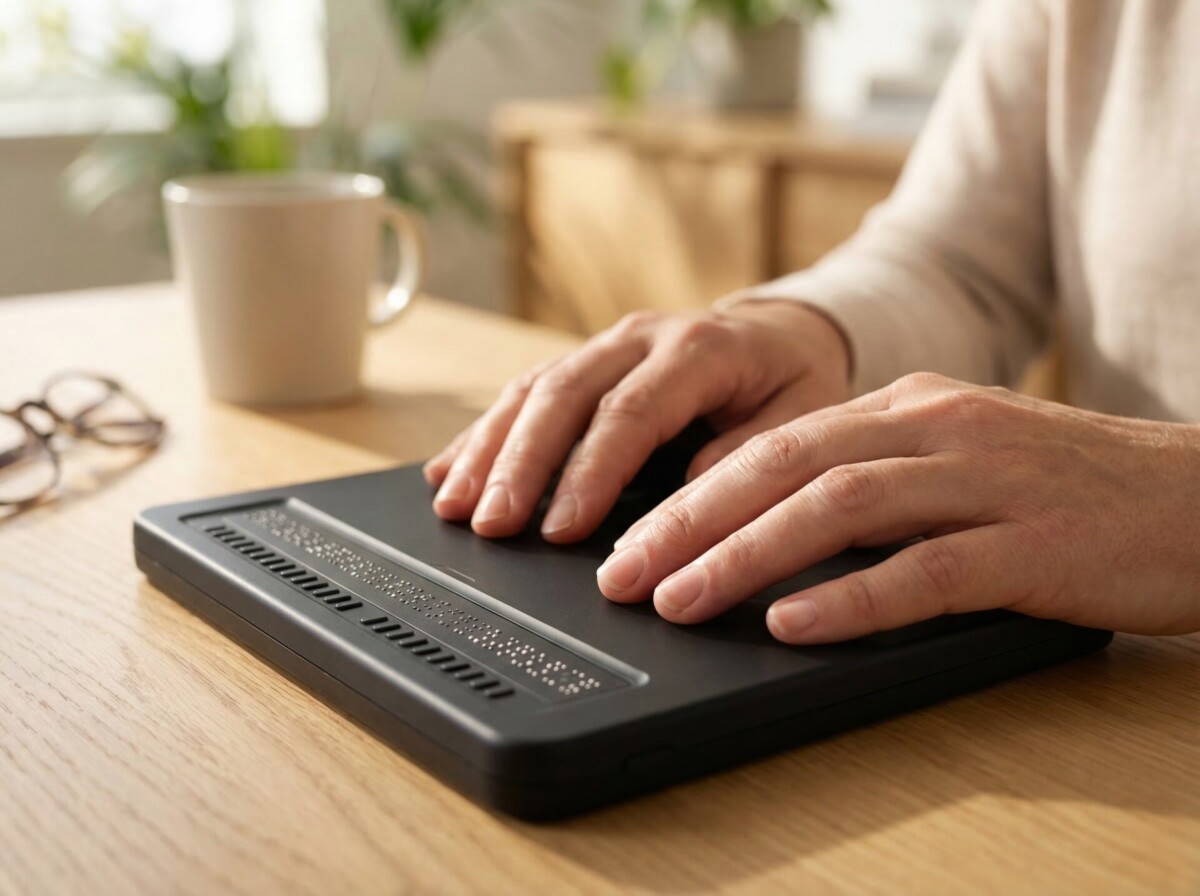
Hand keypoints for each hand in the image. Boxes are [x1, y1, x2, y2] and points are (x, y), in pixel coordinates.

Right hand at [424, 301, 851, 540]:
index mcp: (699, 349)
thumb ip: (747, 453)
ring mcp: (605, 345)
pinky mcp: (583, 362)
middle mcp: (640, 338)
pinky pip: (524, 391)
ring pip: (532, 390)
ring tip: (455, 505)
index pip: (631, 412)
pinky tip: (449, 471)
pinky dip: (484, 435)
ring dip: (488, 449)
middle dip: (519, 463)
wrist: (780, 331)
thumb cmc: (791, 378)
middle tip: (490, 522)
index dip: (590, 472)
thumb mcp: (799, 415)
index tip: (564, 530)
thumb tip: (686, 500)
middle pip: (563, 395)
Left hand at [599, 373, 1199, 642]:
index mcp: (911, 409)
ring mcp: (985, 483)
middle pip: (784, 466)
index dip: (692, 492)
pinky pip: (927, 571)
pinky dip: (852, 599)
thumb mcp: (959, 460)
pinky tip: (792, 627)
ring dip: (745, 556)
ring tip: (677, 599)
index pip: (775, 442)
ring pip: (839, 509)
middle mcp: (936, 430)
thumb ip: (874, 480)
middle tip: (621, 573)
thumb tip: (770, 527)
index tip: (629, 538)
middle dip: (689, 522)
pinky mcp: (1033, 547)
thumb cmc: (1070, 492)